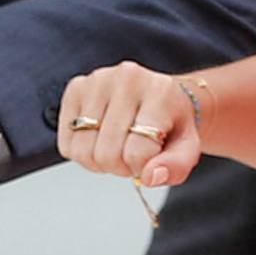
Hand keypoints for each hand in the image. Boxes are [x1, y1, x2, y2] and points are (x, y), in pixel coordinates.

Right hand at [55, 64, 202, 188]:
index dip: (142, 168)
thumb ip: (176, 167)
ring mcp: (97, 80)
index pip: (137, 152)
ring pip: (82, 150)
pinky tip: (100, 141)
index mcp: (160, 91)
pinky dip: (82, 153)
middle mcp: (126, 78)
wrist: (161, 96)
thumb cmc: (172, 124)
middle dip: (120, 167)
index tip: (150, 159)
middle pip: (106, 154)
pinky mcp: (77, 87)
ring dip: (100, 162)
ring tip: (117, 148)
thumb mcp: (188, 148)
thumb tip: (150, 176)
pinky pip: (67, 143)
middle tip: (133, 155)